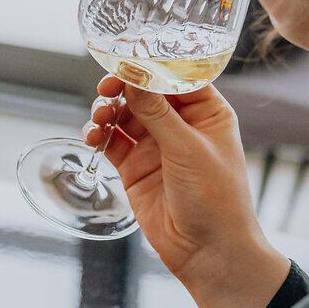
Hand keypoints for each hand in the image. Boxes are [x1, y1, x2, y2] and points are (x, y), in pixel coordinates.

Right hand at [85, 77, 289, 307]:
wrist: (208, 253)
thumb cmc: (215, 199)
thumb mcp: (187, 149)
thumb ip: (156, 112)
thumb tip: (132, 74)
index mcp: (207, 112)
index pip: (175, 75)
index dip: (150, 63)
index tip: (125, 54)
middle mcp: (181, 125)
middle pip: (144, 91)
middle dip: (123, 86)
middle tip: (107, 88)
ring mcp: (157, 147)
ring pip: (124, 114)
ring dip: (107, 110)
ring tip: (99, 118)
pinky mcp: (136, 169)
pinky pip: (111, 142)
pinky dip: (99, 135)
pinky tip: (92, 136)